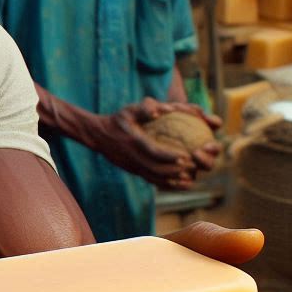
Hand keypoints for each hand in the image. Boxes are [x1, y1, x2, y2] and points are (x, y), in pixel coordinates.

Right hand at [96, 98, 219, 189]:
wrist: (99, 136)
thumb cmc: (118, 120)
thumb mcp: (129, 110)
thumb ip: (145, 107)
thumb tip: (163, 110)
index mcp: (134, 141)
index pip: (153, 151)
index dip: (169, 156)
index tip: (185, 156)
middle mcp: (132, 157)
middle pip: (156, 169)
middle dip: (175, 171)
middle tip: (192, 168)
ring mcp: (132, 166)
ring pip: (153, 178)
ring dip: (172, 181)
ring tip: (189, 180)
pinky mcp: (133, 171)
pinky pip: (150, 180)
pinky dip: (164, 184)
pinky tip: (178, 184)